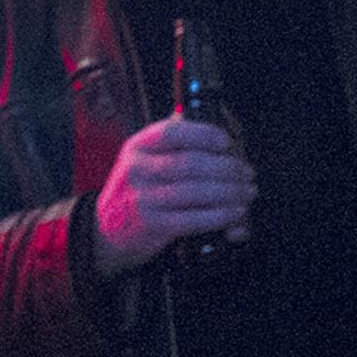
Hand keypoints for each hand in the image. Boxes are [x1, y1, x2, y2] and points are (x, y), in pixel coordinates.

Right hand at [92, 115, 255, 274]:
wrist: (109, 228)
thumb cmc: (139, 187)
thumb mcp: (145, 157)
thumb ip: (173, 140)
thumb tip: (217, 128)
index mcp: (138, 146)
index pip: (172, 132)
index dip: (204, 135)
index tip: (227, 142)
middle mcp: (138, 170)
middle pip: (190, 163)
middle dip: (227, 168)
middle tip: (247, 172)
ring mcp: (143, 199)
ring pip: (195, 192)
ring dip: (229, 193)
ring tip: (247, 192)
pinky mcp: (152, 225)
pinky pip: (192, 219)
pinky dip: (219, 216)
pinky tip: (234, 212)